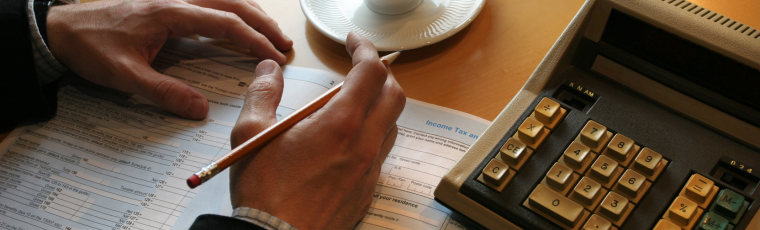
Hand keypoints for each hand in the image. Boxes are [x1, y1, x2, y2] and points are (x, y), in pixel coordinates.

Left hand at [46, 0, 291, 118]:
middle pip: (233, 2)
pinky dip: (232, 9)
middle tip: (283, 44)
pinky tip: (238, 21)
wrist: (60, 29)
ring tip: (271, 33)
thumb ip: (164, 92)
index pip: (225, 23)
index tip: (273, 57)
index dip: (254, 40)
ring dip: (251, 12)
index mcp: (170, 12)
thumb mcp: (125, 76)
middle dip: (263, 23)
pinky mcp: (167, 2)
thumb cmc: (90, 47)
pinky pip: (210, 0)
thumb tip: (199, 110)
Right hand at [229, 32, 405, 228]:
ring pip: (391, 126)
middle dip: (381, 74)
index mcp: (340, 124)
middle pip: (394, 96)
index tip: (353, 42)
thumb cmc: (264, 193)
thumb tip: (269, 70)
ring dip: (380, 106)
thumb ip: (263, 94)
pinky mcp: (366, 191)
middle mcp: (364, 145)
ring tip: (355, 102)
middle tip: (360, 67)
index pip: (370, 72)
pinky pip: (381, 155)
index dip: (365, 49)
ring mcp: (369, 170)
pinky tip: (349, 141)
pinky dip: (373, 136)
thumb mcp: (251, 134)